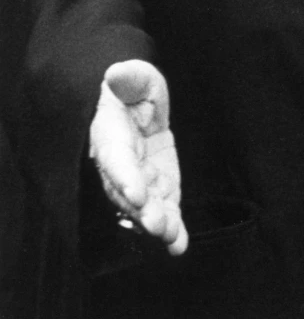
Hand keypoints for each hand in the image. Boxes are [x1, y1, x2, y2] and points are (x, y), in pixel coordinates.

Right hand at [89, 60, 187, 254]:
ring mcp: (139, 179)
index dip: (123, 178)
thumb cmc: (132, 89)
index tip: (135, 194)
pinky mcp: (157, 188)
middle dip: (141, 210)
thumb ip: (129, 77)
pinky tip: (179, 245)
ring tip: (170, 236)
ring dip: (156, 223)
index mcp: (110, 135)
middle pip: (127, 191)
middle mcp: (120, 165)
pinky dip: (171, 228)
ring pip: (144, 206)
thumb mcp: (134, 76)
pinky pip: (163, 209)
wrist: (134, 105)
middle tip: (156, 223)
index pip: (114, 159)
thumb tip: (115, 74)